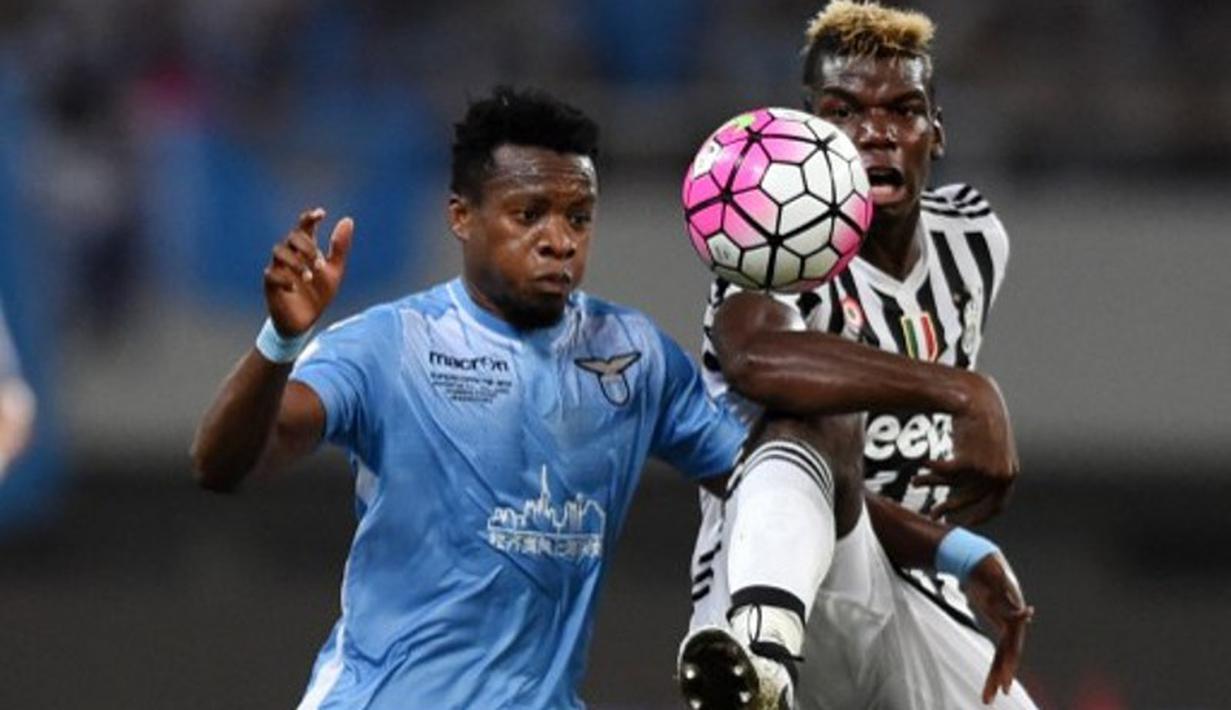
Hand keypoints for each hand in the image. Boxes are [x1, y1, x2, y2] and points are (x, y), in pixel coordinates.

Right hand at [263, 208, 353, 336]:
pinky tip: (294, 287)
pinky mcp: (271, 285)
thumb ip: (339, 247)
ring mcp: (279, 268)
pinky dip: (284, 279)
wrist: (307, 321)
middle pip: (292, 237)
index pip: (304, 227)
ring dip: (295, 262)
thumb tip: (347, 220)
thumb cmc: (319, 293)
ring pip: (279, 252)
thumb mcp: (334, 271)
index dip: (310, 217)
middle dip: (306, 246)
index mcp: (305, 249)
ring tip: (309, 277)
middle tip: (319, 262)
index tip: (321, 213)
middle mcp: (291, 255)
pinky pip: (271, 275)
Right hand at [913, 373, 1017, 524]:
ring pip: (954, 485)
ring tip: (917, 481)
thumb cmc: (981, 423)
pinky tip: (924, 462)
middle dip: (950, 508)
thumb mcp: (988, 451)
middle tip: (935, 513)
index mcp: (1009, 474)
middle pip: (972, 500)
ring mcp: (986, 468)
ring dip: (932, 483)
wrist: (978, 398)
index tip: (962, 521)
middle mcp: (1001, 474)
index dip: (979, 515)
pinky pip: (945, 472)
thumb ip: (981, 473)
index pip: (997, 505)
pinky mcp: (969, 460)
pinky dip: (932, 468)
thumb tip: (964, 491)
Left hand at [964, 551, 1032, 703]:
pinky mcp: (999, 627)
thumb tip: (1025, 608)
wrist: (981, 560)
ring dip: (996, 677)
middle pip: (1010, 654)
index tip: (1007, 679)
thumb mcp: (996, 574)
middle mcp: (1012, 625)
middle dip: (1004, 673)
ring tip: (989, 698)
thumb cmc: (988, 566)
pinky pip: (998, 652)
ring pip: (1003, 658)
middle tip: (1002, 692)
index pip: (1012, 644)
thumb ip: (1005, 586)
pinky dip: (997, 668)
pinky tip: (996, 685)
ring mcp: (1007, 627)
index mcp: (1011, 617)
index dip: (1010, 661)